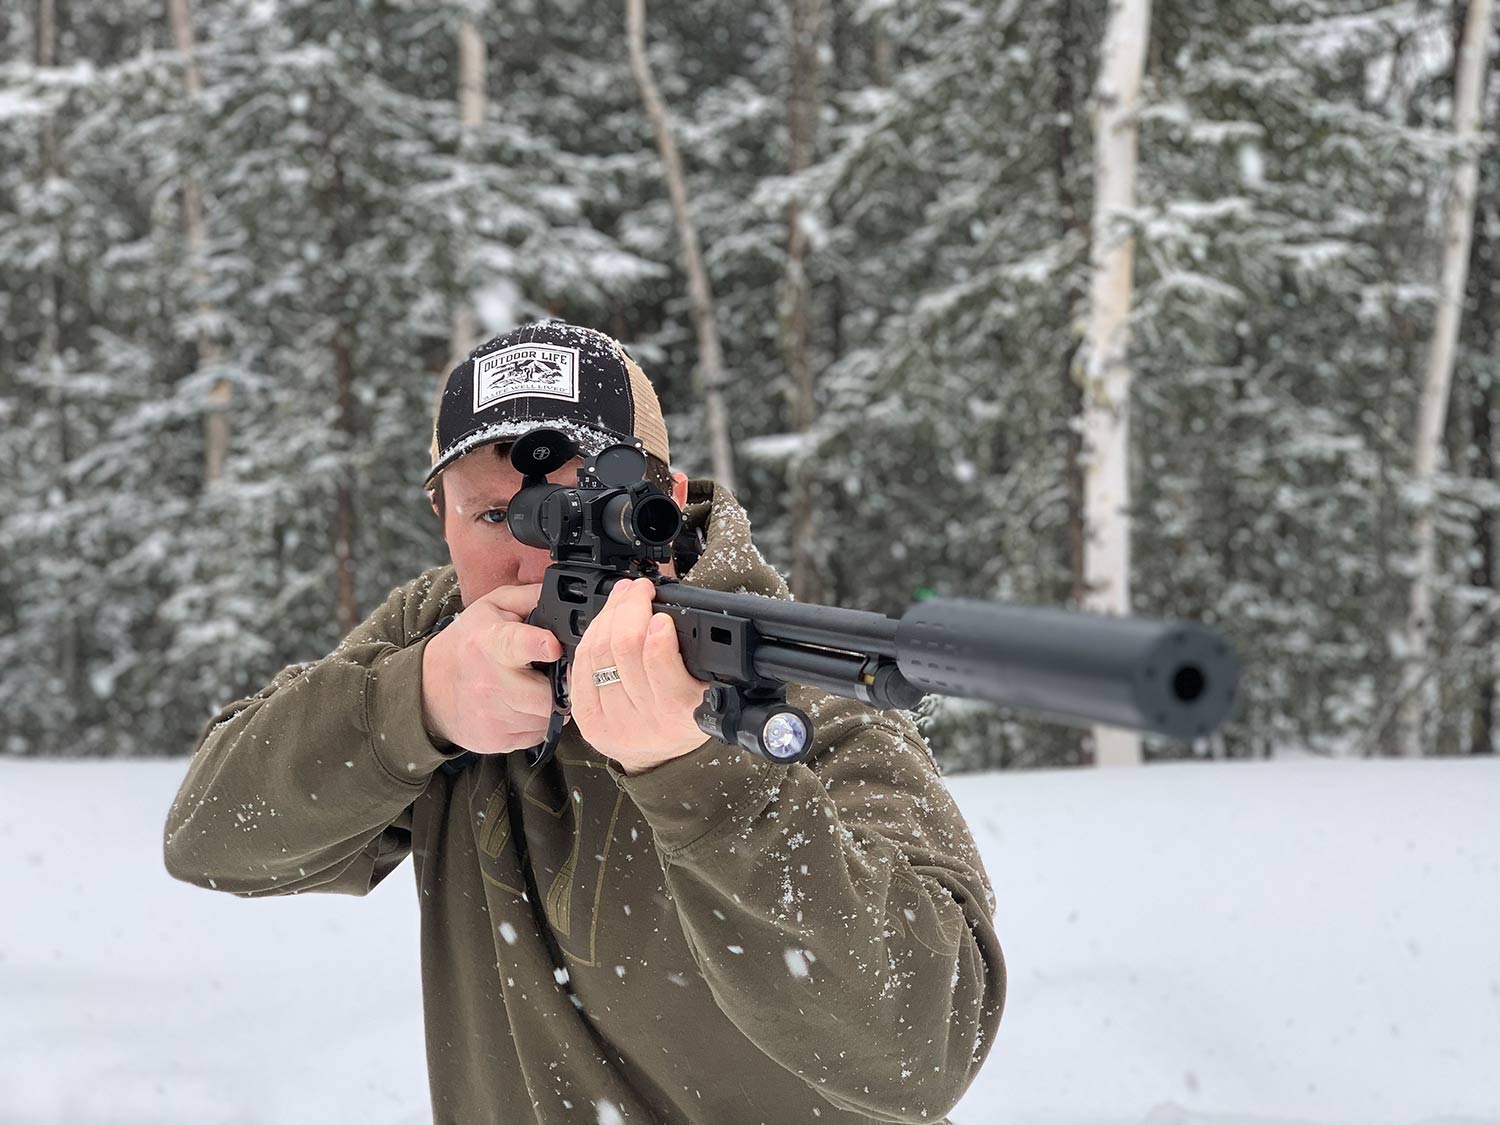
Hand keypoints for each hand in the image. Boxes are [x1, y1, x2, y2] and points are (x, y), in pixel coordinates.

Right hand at [420, 583, 562, 753]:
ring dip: (551, 703)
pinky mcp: (496, 740)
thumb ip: (530, 597)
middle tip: (559, 673)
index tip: (553, 647)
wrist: (429, 688)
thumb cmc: (468, 642)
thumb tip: (565, 595)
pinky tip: (524, 705)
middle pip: (547, 694)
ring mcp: (493, 715)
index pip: (516, 644)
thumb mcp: (492, 607)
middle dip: (561, 684)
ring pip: (547, 717)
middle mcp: (491, 682)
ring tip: (537, 686)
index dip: (539, 644)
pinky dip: (538, 721)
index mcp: (491, 642)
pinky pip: (538, 734)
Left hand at [569, 577, 713, 774]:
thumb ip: (697, 654)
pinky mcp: (587, 719)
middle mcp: (643, 721)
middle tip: (639, 590)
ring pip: (598, 653)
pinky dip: (591, 637)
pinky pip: (581, 667)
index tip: (660, 613)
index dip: (655, 633)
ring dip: (609, 615)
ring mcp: (611, 721)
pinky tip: (604, 621)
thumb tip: (669, 610)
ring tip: (623, 597)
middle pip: (623, 650)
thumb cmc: (687, 715)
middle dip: (629, 609)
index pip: (658, 664)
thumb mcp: (709, 688)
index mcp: (680, 712)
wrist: (663, 756)